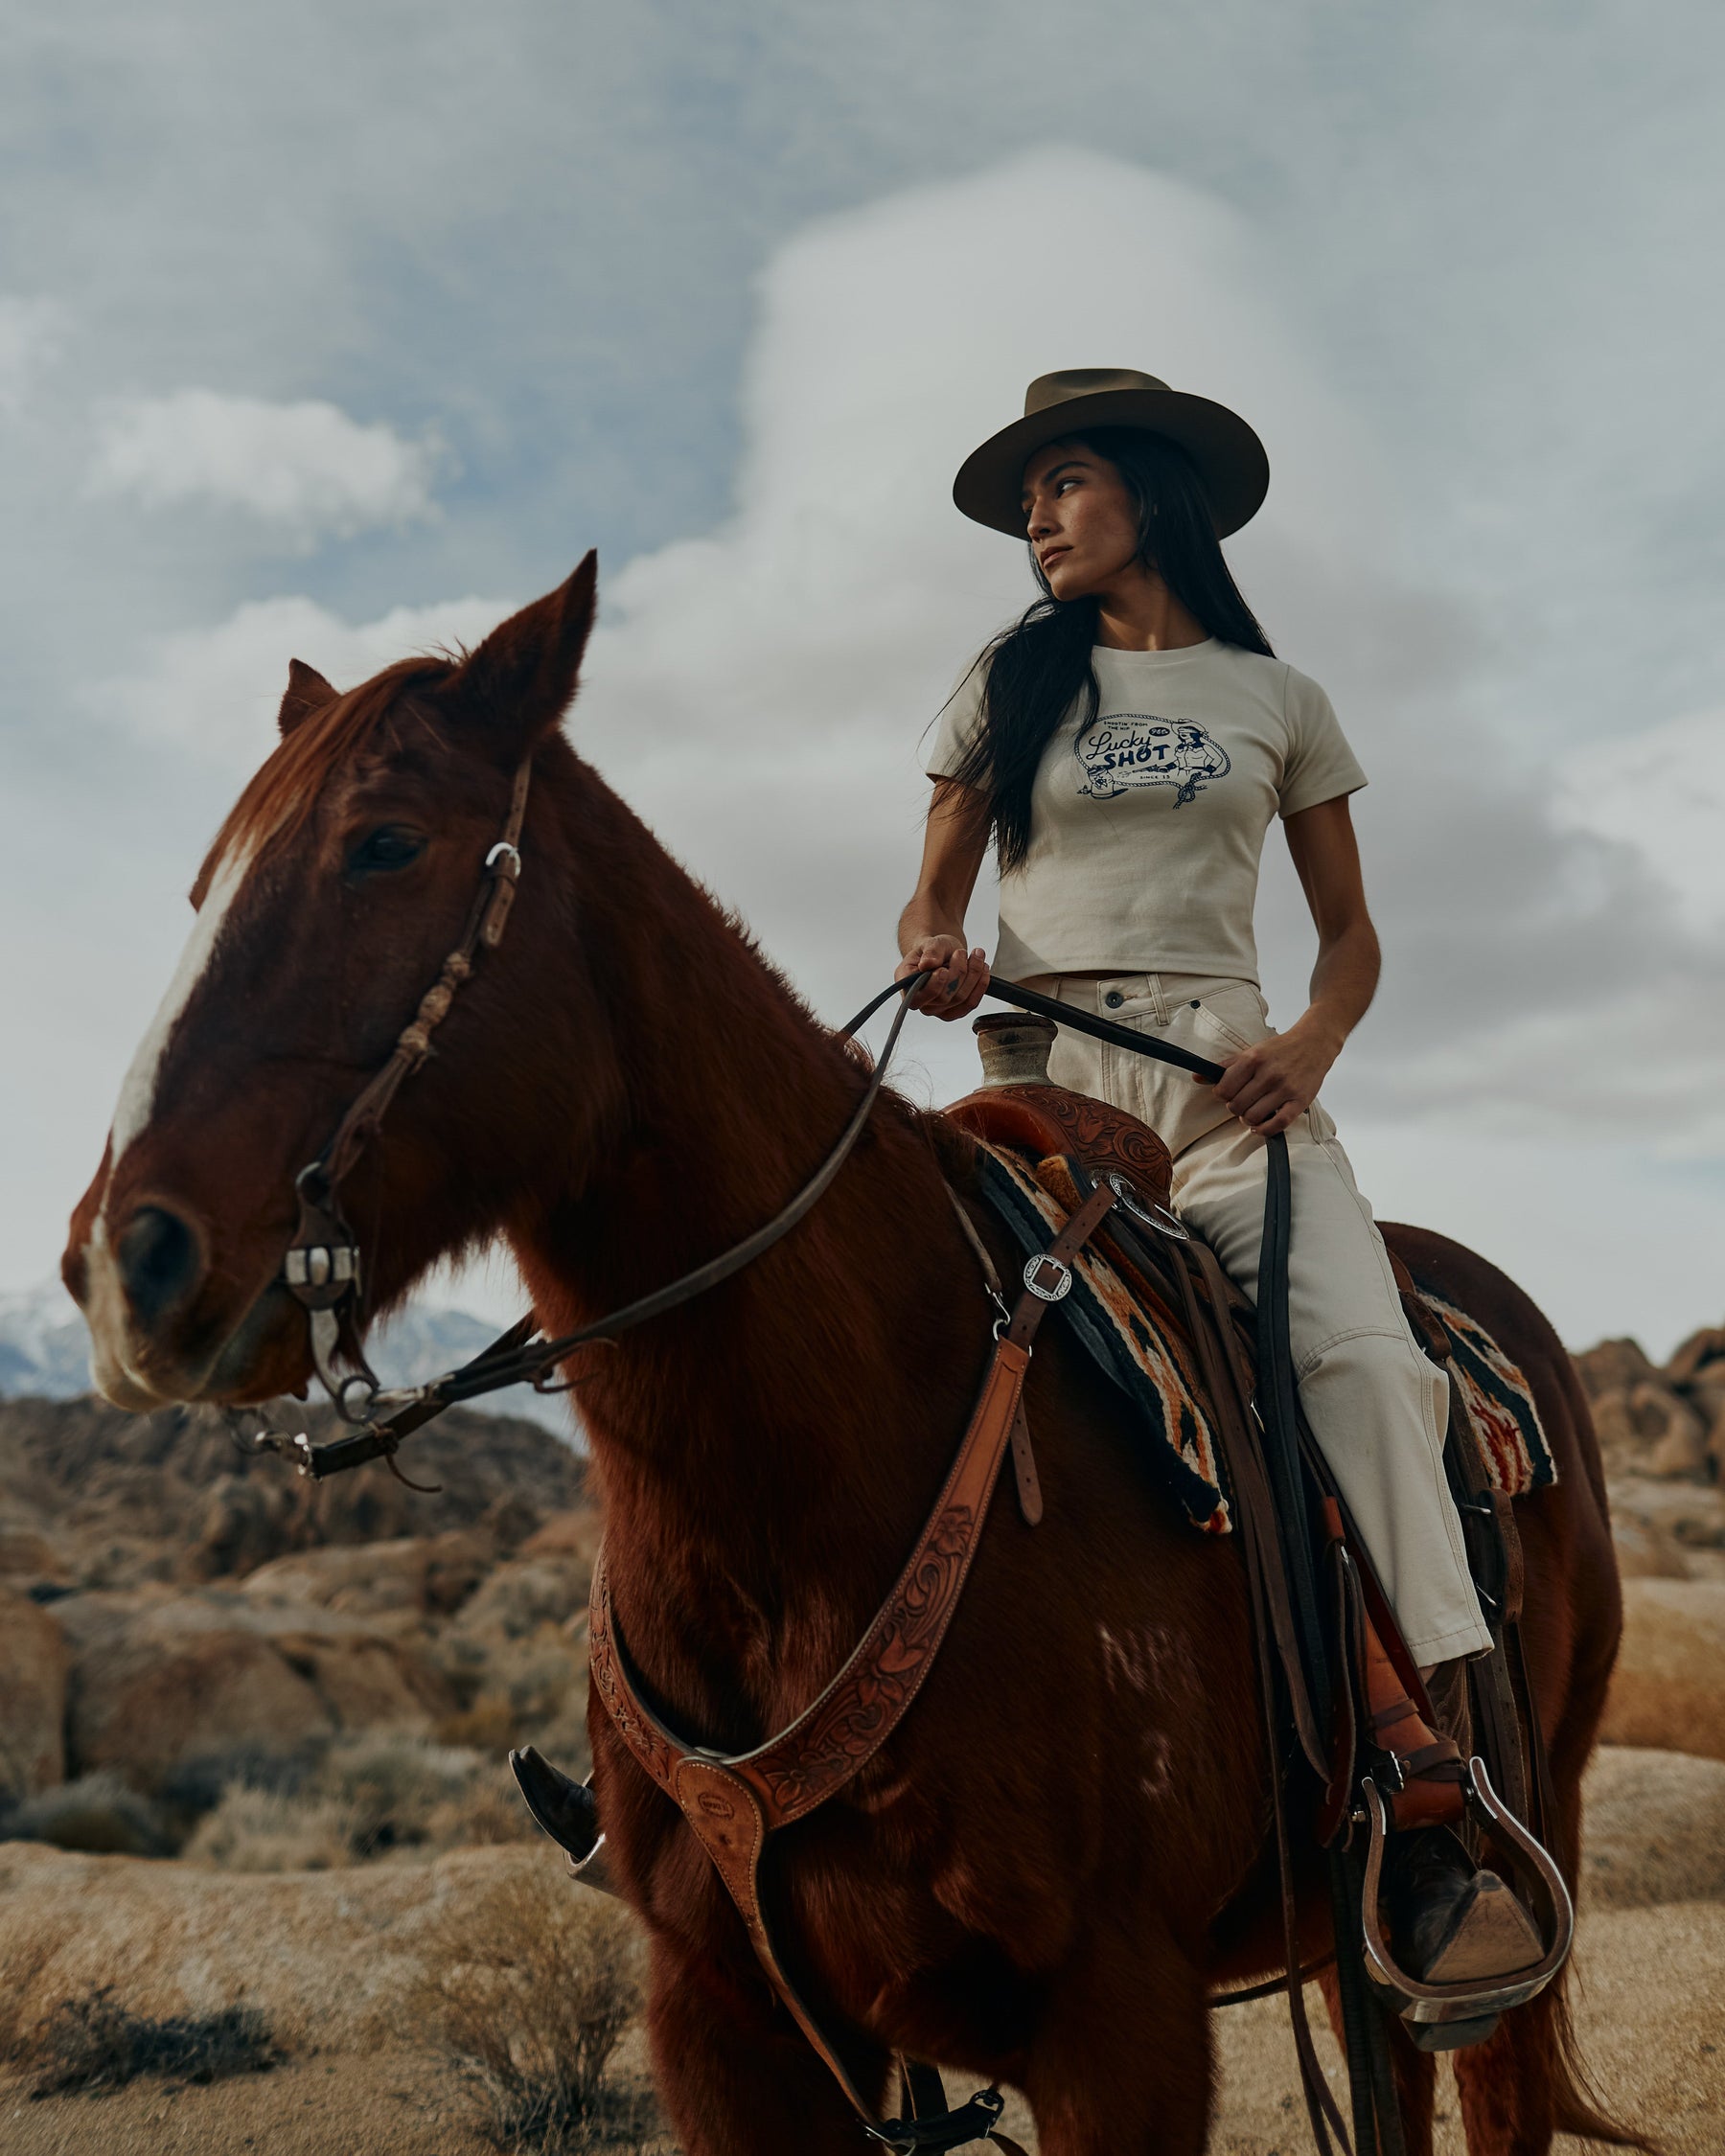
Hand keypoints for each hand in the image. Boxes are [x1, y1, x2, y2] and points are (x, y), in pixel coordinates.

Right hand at [896, 935, 989, 1019]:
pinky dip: (980, 985)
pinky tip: (984, 969)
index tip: (944, 969)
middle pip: (943, 997)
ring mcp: (937, 1009)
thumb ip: (930, 951)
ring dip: (973, 975)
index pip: (916, 996)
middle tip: (961, 952)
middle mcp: (919, 1000)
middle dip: (958, 972)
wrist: (943, 954)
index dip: (933, 986)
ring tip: (976, 955)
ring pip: (960, 999)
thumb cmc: (934, 949)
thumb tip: (927, 964)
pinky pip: (970, 1004)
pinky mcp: (954, 1011)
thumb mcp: (931, 943)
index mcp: (906, 983)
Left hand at [1195, 1018, 1339, 1135]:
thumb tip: (1197, 1077)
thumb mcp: (1251, 1052)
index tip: (1227, 1094)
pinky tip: (1260, 1126)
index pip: (1224, 1089)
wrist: (1314, 1043)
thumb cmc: (1279, 1049)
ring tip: (1251, 1112)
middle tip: (1241, 1102)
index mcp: (1253, 1060)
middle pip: (1236, 1106)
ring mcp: (1285, 1088)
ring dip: (1247, 1119)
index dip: (1221, 1095)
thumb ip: (1225, 1066)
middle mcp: (1269, 1074)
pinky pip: (1278, 1124)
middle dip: (1234, 1107)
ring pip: (1253, 1117)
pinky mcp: (1300, 1101)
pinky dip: (1264, 1130)